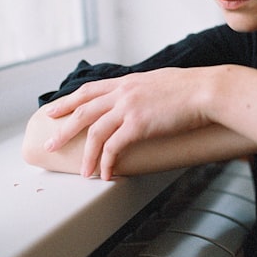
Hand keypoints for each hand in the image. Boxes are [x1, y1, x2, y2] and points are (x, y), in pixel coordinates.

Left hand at [41, 67, 211, 179]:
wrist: (206, 90)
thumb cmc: (191, 88)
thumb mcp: (159, 82)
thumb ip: (144, 91)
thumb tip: (142, 102)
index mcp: (126, 82)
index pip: (88, 91)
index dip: (67, 101)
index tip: (52, 110)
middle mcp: (123, 93)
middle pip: (82, 111)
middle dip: (63, 130)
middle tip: (50, 145)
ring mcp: (129, 108)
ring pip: (94, 133)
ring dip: (87, 156)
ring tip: (83, 172)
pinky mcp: (138, 125)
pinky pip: (114, 148)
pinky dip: (107, 163)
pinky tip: (106, 174)